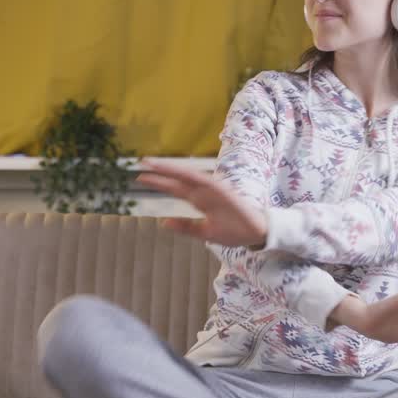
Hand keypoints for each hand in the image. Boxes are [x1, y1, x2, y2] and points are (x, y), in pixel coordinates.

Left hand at [134, 159, 268, 247]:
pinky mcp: (223, 191)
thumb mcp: (205, 233)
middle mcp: (204, 192)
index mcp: (200, 200)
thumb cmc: (234, 231)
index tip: (141, 178)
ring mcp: (213, 189)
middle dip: (160, 171)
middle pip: (179, 179)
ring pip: (188, 176)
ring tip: (154, 164)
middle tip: (141, 163)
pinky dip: (191, 176)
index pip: (176, 188)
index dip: (160, 182)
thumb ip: (186, 228)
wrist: (256, 233)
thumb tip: (164, 223)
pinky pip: (204, 181)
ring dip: (172, 169)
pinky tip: (177, 172)